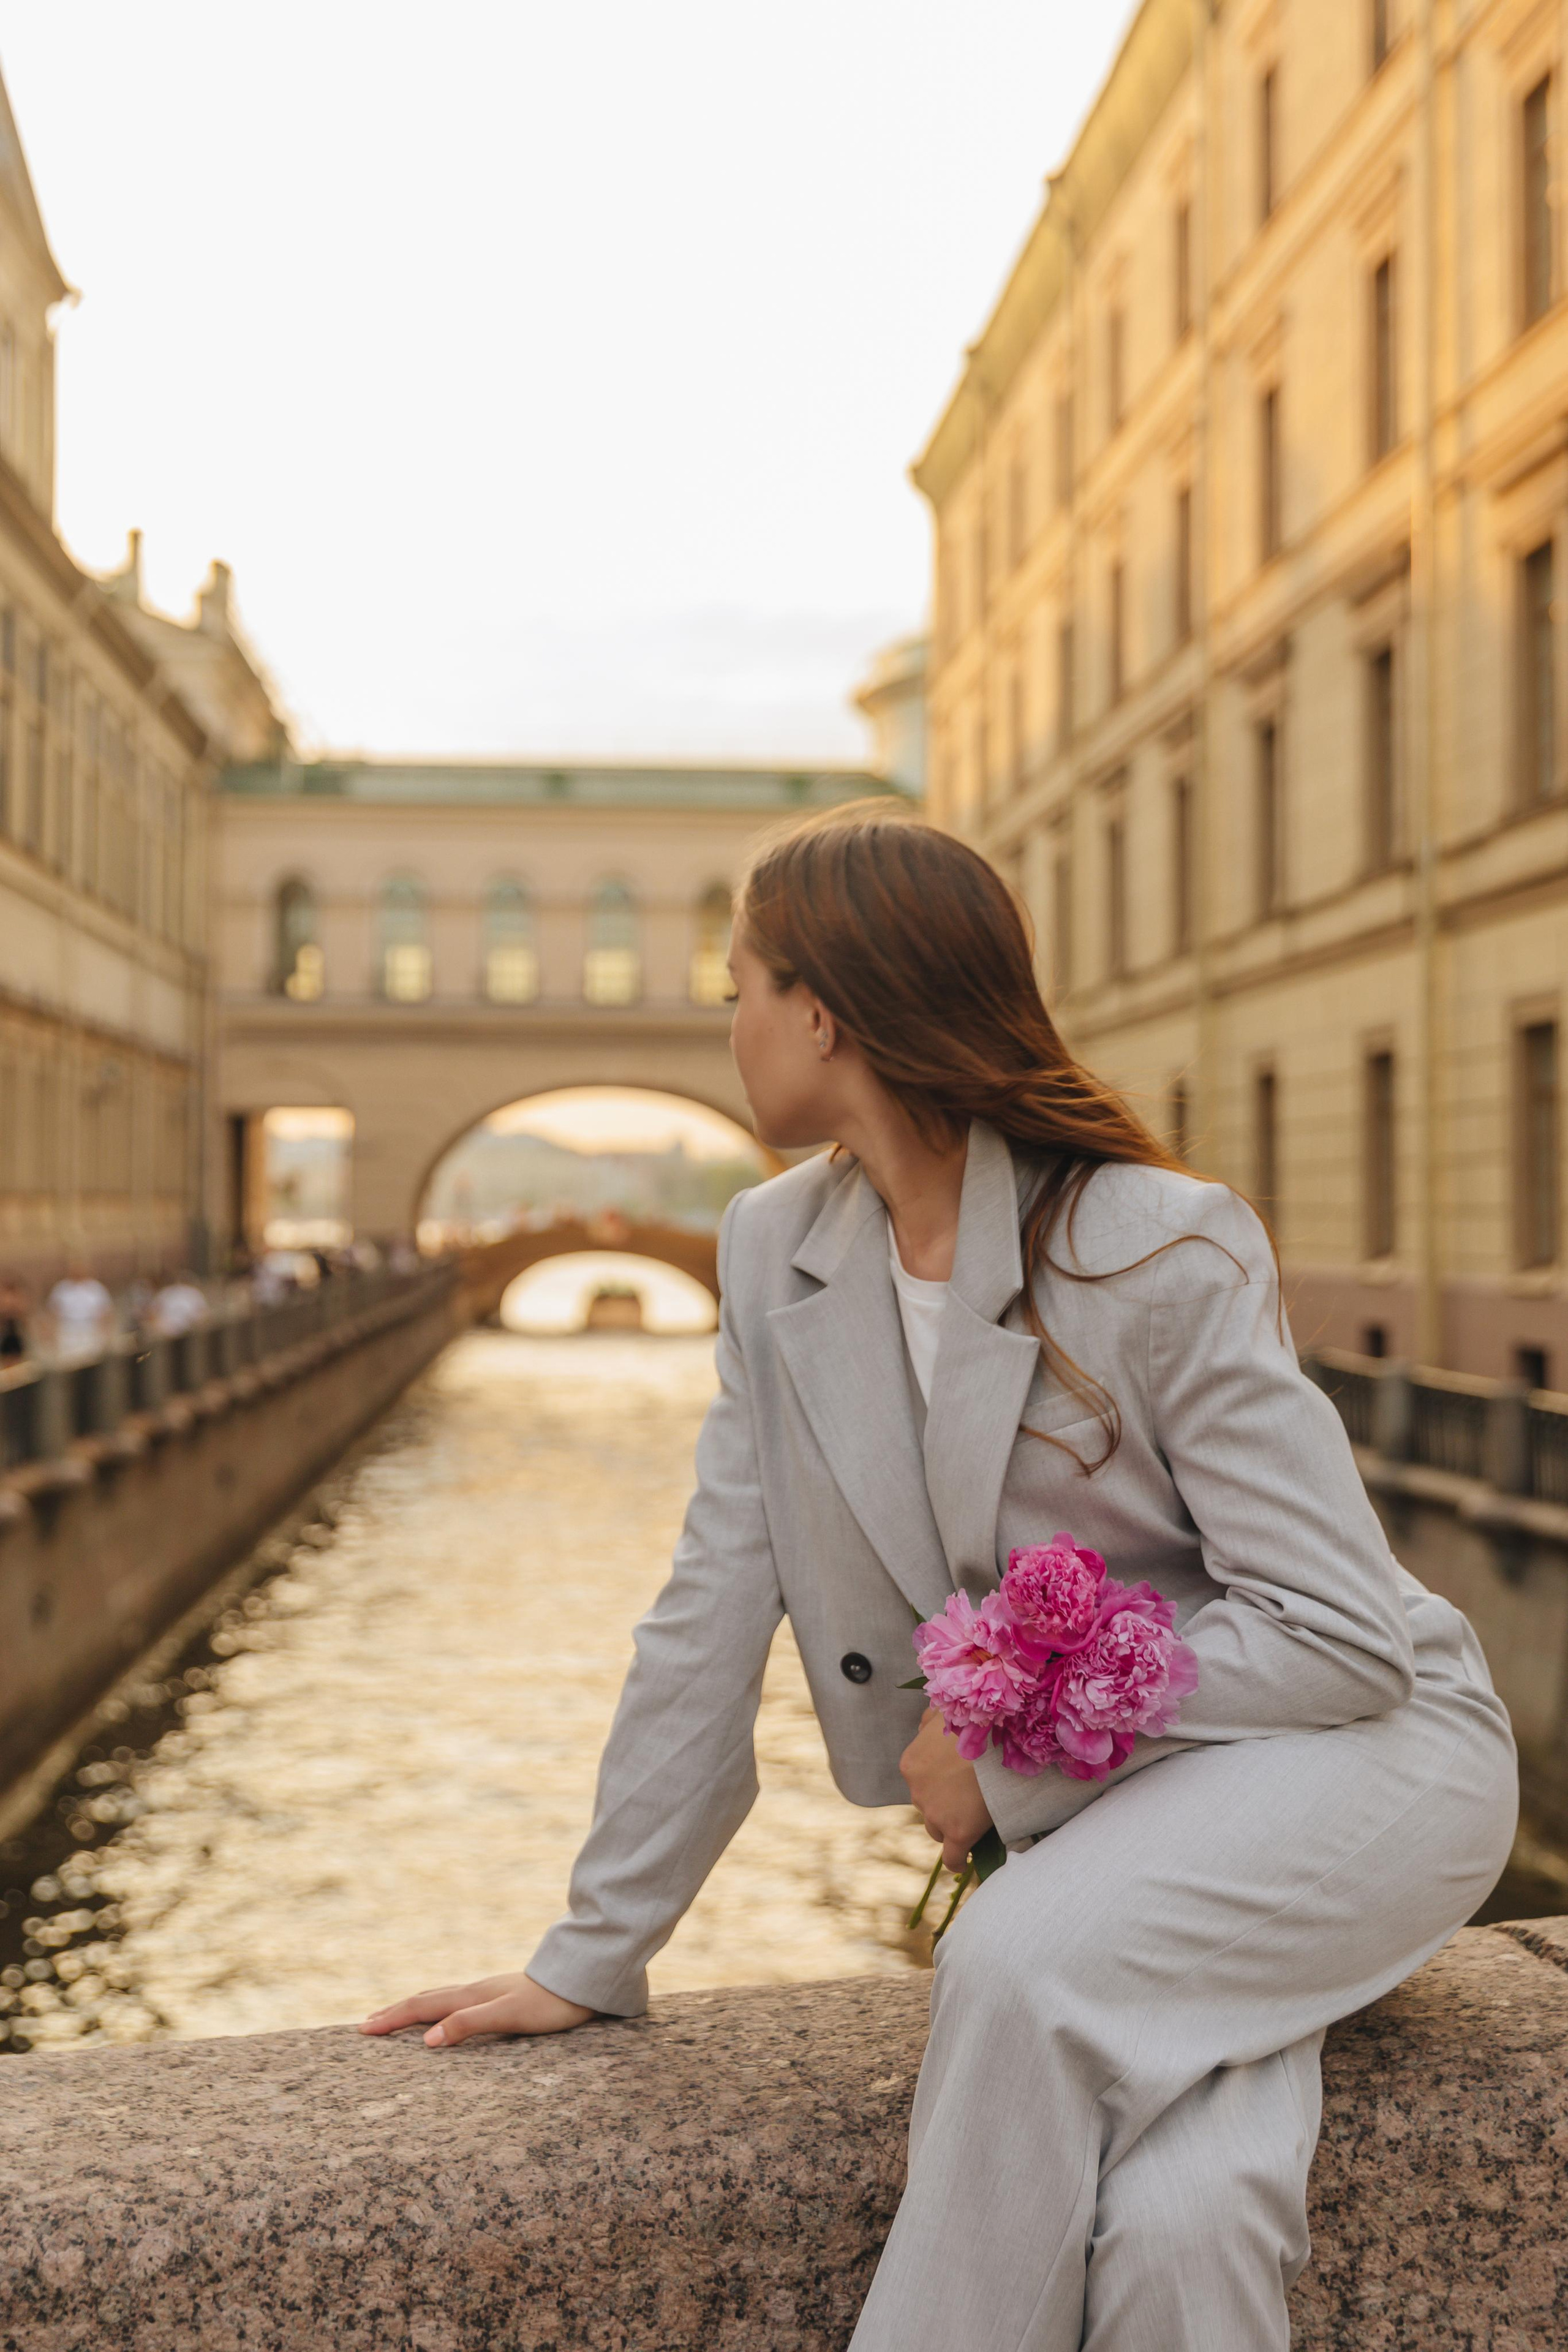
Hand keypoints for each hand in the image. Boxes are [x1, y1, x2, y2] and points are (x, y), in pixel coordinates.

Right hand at [360, 1971, 593, 2047]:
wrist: (582, 1982)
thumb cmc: (549, 2004)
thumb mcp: (508, 2017)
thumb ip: (468, 2025)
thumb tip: (426, 2040)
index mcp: (471, 1996)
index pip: (421, 2007)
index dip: (391, 2018)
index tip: (362, 2029)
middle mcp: (475, 1990)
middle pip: (425, 1999)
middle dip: (394, 2012)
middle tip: (366, 2024)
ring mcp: (488, 1991)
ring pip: (440, 1997)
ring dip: (413, 2007)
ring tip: (395, 2015)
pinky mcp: (502, 1997)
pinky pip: (457, 2001)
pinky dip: (437, 2008)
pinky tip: (445, 2014)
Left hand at [899, 1707, 994, 1870]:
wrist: (999, 1736)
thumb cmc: (976, 1720)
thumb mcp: (944, 1713)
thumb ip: (930, 1721)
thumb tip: (925, 1727)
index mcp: (911, 1764)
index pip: (920, 1783)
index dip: (938, 1783)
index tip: (954, 1782)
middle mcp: (917, 1791)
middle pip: (927, 1806)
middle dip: (943, 1803)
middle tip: (968, 1796)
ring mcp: (936, 1814)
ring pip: (937, 1829)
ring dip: (950, 1825)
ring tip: (973, 1819)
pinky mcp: (958, 1832)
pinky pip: (953, 1857)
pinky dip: (958, 1860)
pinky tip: (965, 1861)